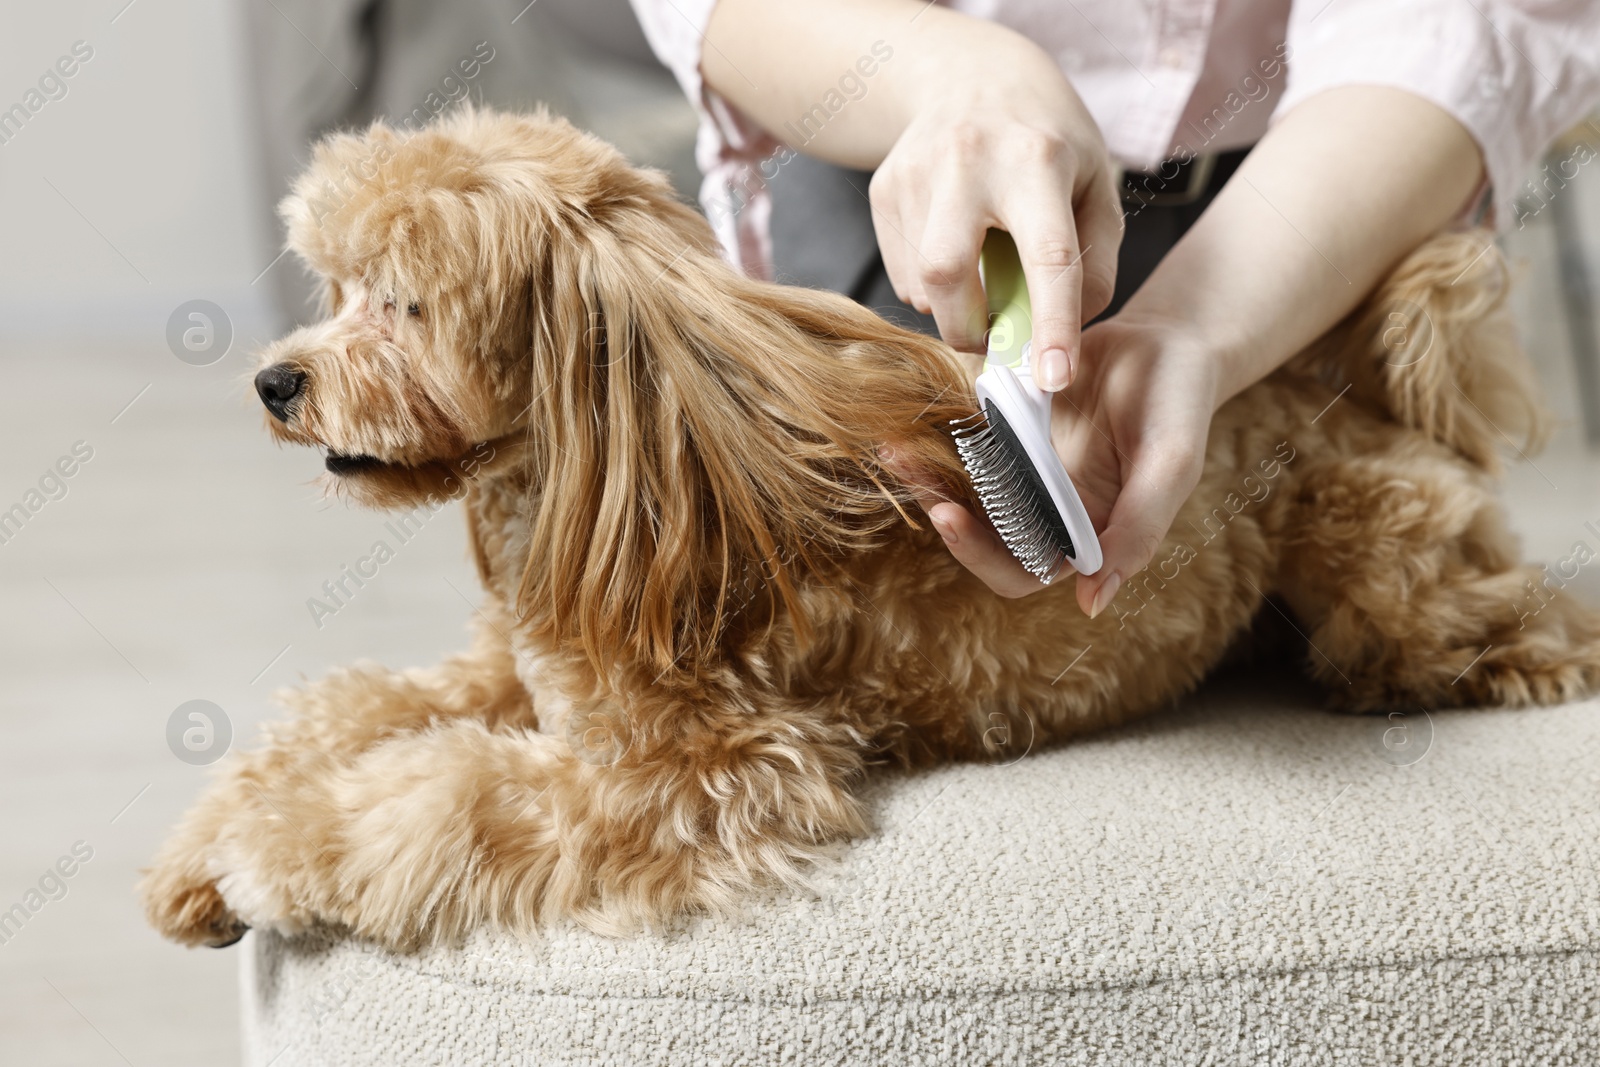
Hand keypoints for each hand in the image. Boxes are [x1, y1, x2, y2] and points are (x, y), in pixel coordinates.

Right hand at [867, 37, 1121, 387]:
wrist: (970, 75)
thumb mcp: (1096, 186)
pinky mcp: (884, 189)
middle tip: (993, 336)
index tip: (1055, 379)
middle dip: (969, 328)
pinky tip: (953, 248)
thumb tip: (1062, 335)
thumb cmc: (1047, 139)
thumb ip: (1094, 265)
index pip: (1048, 255)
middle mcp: (967, 161)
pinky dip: (931, 286)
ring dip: (953, 305)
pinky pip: (902, 273)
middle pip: (948, 273)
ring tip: (979, 267)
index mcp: (1036, 159)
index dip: (1052, 324)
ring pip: (921, 282)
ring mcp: (915, 173)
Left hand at [885, 316, 1217, 614]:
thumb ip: (1138, 530)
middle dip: (940, 509)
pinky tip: (916, 415)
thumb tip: (1092, 602)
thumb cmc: (1182, 404)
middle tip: (907, 471)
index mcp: (1084, 533)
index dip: (981, 556)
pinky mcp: (1011, 428)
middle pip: (980, 534)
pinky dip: (941, 432)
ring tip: (897, 447)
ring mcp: (1026, 469)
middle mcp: (1048, 510)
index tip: (950, 517)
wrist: (1171, 339)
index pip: (1020, 572)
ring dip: (929, 474)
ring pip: (966, 490)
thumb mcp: (1171, 464)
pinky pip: (968, 441)